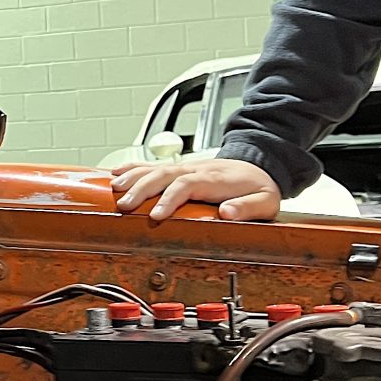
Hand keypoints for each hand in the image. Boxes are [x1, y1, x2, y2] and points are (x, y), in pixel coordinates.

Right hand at [112, 158, 280, 222]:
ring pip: (156, 167)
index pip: (187, 185)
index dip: (169, 199)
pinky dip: (134, 167)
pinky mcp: (181, 168)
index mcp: (216, 179)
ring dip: (133, 177)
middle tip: (123, 205)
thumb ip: (249, 208)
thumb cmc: (259, 187)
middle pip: (164, 174)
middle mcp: (197, 169)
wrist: (260, 165)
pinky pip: (154, 164)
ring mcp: (187, 166)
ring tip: (115, 190)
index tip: (155, 216)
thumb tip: (228, 213)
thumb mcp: (266, 201)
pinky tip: (117, 173)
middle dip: (142, 189)